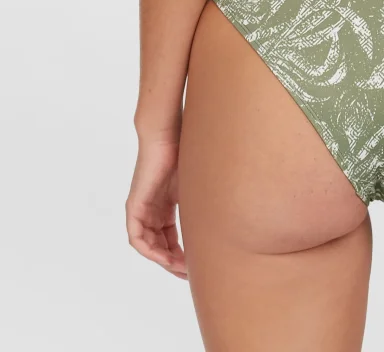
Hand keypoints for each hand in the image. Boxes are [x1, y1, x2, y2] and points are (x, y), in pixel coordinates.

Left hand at [126, 136, 186, 277]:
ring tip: (180, 268)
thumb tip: (224, 218)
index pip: (170, 238)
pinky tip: (164, 257)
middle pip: (159, 245)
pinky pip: (136, 238)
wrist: (167, 135)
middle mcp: (151, 210)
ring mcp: (141, 209)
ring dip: (163, 260)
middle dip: (174, 262)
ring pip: (148, 245)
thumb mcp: (195, 187)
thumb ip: (200, 204)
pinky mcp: (134, 206)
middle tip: (189, 273)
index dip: (181, 254)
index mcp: (164, 206)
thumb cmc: (184, 153)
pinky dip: (149, 250)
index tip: (195, 265)